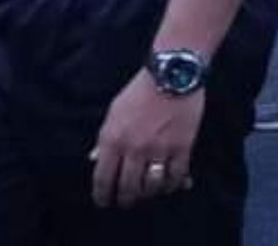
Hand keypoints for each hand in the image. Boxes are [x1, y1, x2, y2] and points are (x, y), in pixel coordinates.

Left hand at [90, 73, 203, 208]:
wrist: (172, 73)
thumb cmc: (140, 90)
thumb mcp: (114, 111)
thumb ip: (104, 138)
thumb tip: (95, 159)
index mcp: (113, 139)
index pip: (103, 178)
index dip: (102, 195)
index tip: (104, 201)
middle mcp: (134, 148)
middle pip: (128, 187)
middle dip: (126, 199)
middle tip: (126, 202)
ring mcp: (159, 149)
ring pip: (152, 186)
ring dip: (149, 193)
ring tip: (148, 193)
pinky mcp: (182, 146)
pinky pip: (176, 176)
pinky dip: (173, 184)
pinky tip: (170, 185)